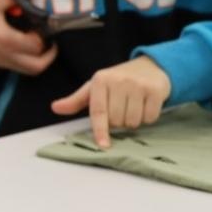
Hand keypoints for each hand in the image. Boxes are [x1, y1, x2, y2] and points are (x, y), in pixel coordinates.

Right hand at [0, 0, 57, 76]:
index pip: (36, 44)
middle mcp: (5, 54)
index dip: (44, 36)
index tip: (43, 26)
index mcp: (5, 38)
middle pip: (38, 65)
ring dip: (40, 61)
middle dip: (48, 54)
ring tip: (41, 47)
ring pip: (30, 70)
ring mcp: (2, 61)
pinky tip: (26, 48)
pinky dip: (28, 62)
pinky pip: (20, 68)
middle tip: (50, 42)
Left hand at [51, 55, 171, 148]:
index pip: (98, 111)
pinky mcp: (155, 90)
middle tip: (121, 110)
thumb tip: (55, 108)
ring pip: (133, 121)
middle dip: (118, 122)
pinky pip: (149, 117)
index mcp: (100, 80)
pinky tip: (146, 105)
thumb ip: (76, 101)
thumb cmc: (117, 81)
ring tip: (133, 107)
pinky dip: (147, 117)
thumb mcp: (95, 88)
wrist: (150, 67)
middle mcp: (119, 81)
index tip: (103, 145)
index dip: (100, 130)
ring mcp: (138, 85)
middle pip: (117, 120)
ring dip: (133, 121)